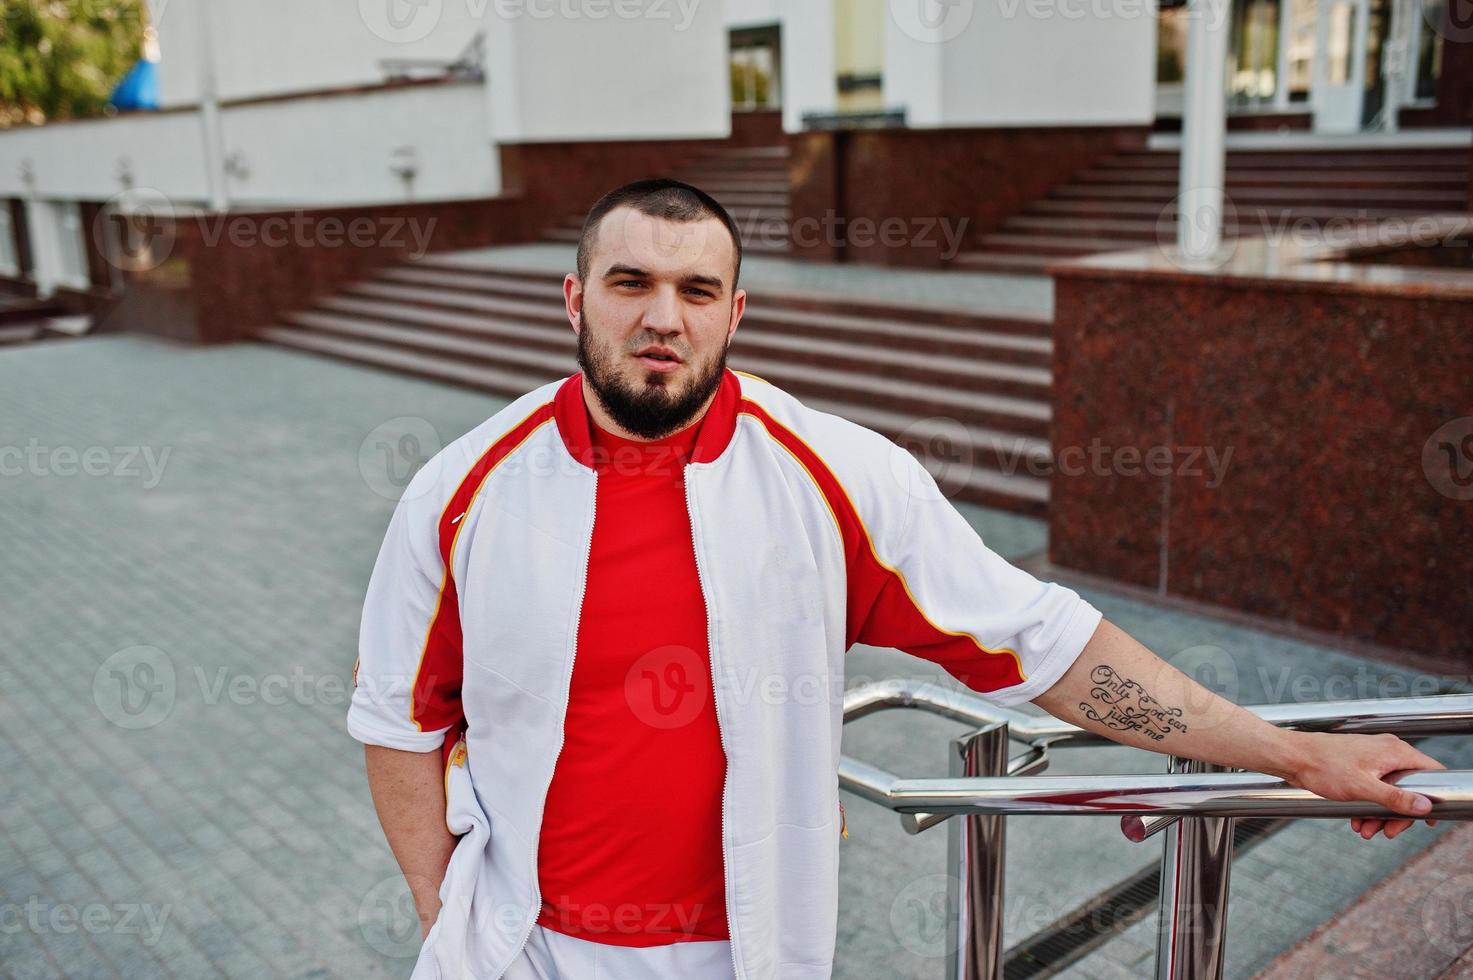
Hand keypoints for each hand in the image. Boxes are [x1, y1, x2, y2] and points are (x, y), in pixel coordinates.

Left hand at [1281, 731, 1444, 840]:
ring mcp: (1373, 756)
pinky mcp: (1359, 764)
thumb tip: (1425, 807)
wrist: (1291, 756)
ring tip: (1365, 830)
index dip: (1435, 797)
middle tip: (1387, 833)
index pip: (1431, 772)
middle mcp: (1387, 751)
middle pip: (1410, 787)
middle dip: (1398, 814)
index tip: (1429, 820)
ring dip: (1380, 814)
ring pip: (1389, 790)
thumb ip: (1395, 798)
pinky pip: (1373, 787)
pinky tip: (1356, 820)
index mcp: (1394, 752)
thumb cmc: (1323, 766)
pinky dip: (1368, 805)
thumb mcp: (1362, 788)